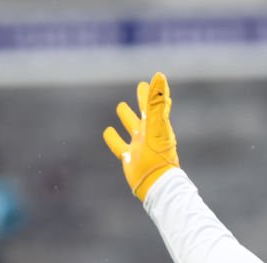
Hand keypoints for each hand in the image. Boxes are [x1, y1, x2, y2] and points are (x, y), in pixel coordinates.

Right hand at [103, 72, 179, 199]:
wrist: (156, 183)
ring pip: (131, 127)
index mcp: (156, 124)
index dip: (155, 92)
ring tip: (121, 107)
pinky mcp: (129, 157)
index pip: (156, 103)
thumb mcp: (156, 124)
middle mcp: (148, 134)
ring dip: (127, 117)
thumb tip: (159, 76)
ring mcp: (138, 145)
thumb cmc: (159, 154)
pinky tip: (107, 131)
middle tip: (142, 88)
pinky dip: (112, 137)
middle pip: (144, 113)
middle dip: (143, 100)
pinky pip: (118, 145)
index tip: (155, 79)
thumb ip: (156, 101)